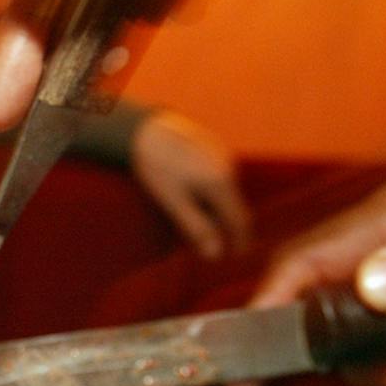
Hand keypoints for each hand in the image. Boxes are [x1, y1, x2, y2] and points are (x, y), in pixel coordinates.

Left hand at [132, 111, 250, 258]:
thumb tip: (215, 255)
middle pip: (236, 206)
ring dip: (222, 209)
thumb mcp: (172, 201)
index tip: (237, 256)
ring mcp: (223, 155)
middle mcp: (228, 168)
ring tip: (211, 224)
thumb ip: (196, 227)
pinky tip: (200, 198)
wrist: (145, 129)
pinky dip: (216, 193)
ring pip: (229, 191)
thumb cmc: (155, 167)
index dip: (240, 241)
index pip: (239, 220)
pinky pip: (222, 177)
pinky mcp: (215, 147)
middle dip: (231, 227)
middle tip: (226, 246)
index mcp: (220, 183)